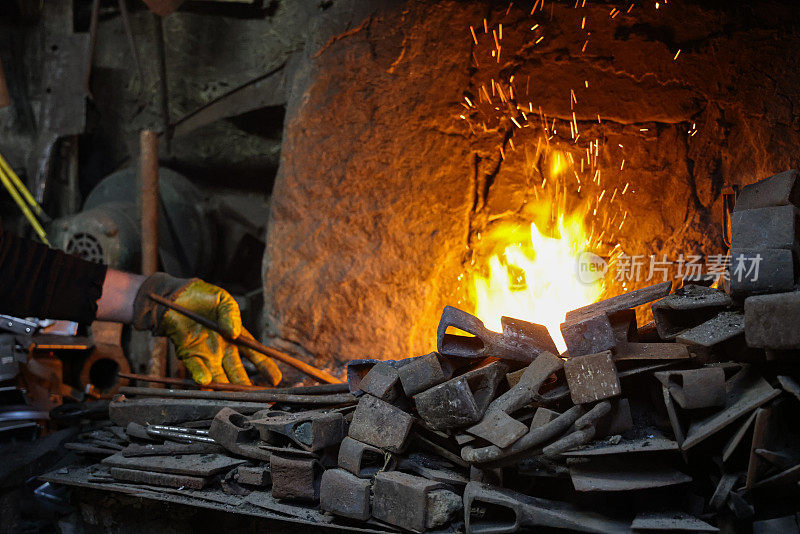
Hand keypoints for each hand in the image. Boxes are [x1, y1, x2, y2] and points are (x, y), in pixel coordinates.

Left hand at [133, 275, 281, 385]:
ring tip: (232, 395)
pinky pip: (196, 368)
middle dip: (247, 386)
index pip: (255, 354)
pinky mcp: (189, 355)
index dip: (266, 367)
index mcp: (236, 337)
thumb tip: (234, 332)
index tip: (276, 380)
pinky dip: (200, 376)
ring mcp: (207, 355)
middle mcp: (223, 350)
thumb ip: (231, 314)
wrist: (176, 296)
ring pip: (219, 376)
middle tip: (257, 398)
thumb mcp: (223, 300)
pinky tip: (205, 382)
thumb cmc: (203, 297)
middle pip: (238, 372)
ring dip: (225, 387)